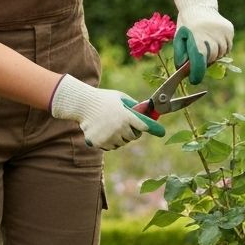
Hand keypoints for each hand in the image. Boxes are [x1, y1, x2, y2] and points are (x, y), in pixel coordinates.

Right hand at [50, 74, 164, 150]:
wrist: (83, 104)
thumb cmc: (103, 99)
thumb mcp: (120, 97)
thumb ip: (133, 105)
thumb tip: (146, 111)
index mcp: (126, 115)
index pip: (144, 126)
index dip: (154, 129)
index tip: (161, 132)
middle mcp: (119, 128)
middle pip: (133, 137)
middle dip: (132, 132)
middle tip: (124, 125)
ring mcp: (109, 137)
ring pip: (121, 143)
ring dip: (119, 138)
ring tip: (110, 126)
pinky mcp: (100, 143)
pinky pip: (110, 147)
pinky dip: (109, 142)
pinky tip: (102, 131)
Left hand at [173, 0, 233, 83]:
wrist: (197, 5)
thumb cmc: (186, 24)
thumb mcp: (179, 38)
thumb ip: (181, 55)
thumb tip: (185, 71)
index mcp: (196, 36)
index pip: (199, 60)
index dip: (197, 73)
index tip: (194, 79)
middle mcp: (211, 33)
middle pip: (211, 58)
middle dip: (205, 61)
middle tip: (199, 58)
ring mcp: (222, 31)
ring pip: (221, 53)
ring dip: (214, 54)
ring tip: (207, 46)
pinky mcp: (229, 29)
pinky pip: (228, 46)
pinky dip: (222, 47)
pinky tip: (214, 40)